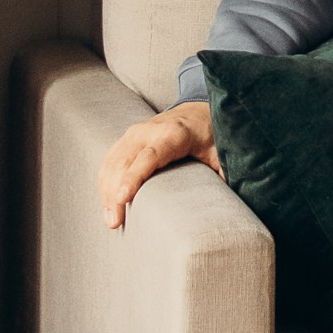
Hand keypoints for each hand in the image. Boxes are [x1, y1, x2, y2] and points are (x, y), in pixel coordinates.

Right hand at [98, 101, 217, 228]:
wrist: (197, 110)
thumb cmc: (209, 134)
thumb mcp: (220, 151)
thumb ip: (223, 171)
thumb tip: (227, 198)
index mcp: (173, 134)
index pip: (149, 156)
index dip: (134, 176)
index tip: (123, 197)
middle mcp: (149, 130)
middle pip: (125, 162)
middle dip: (115, 192)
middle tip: (113, 222)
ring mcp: (134, 133)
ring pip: (113, 162)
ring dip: (106, 191)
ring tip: (110, 219)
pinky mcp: (126, 138)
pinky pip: (109, 160)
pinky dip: (104, 181)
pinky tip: (106, 202)